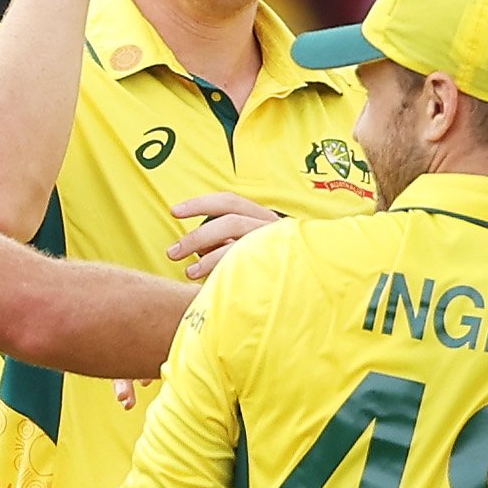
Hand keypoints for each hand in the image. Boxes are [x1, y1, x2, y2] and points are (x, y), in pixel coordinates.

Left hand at [165, 191, 280, 279]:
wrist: (314, 286)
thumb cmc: (278, 268)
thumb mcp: (252, 250)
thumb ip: (228, 245)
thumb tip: (199, 250)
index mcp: (263, 218)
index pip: (229, 202)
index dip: (199, 203)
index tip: (174, 211)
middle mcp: (272, 227)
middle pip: (229, 220)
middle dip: (196, 236)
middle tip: (173, 252)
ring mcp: (279, 244)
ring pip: (239, 243)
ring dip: (209, 258)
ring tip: (189, 272)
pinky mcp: (282, 265)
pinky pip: (250, 266)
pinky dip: (228, 273)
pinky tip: (212, 285)